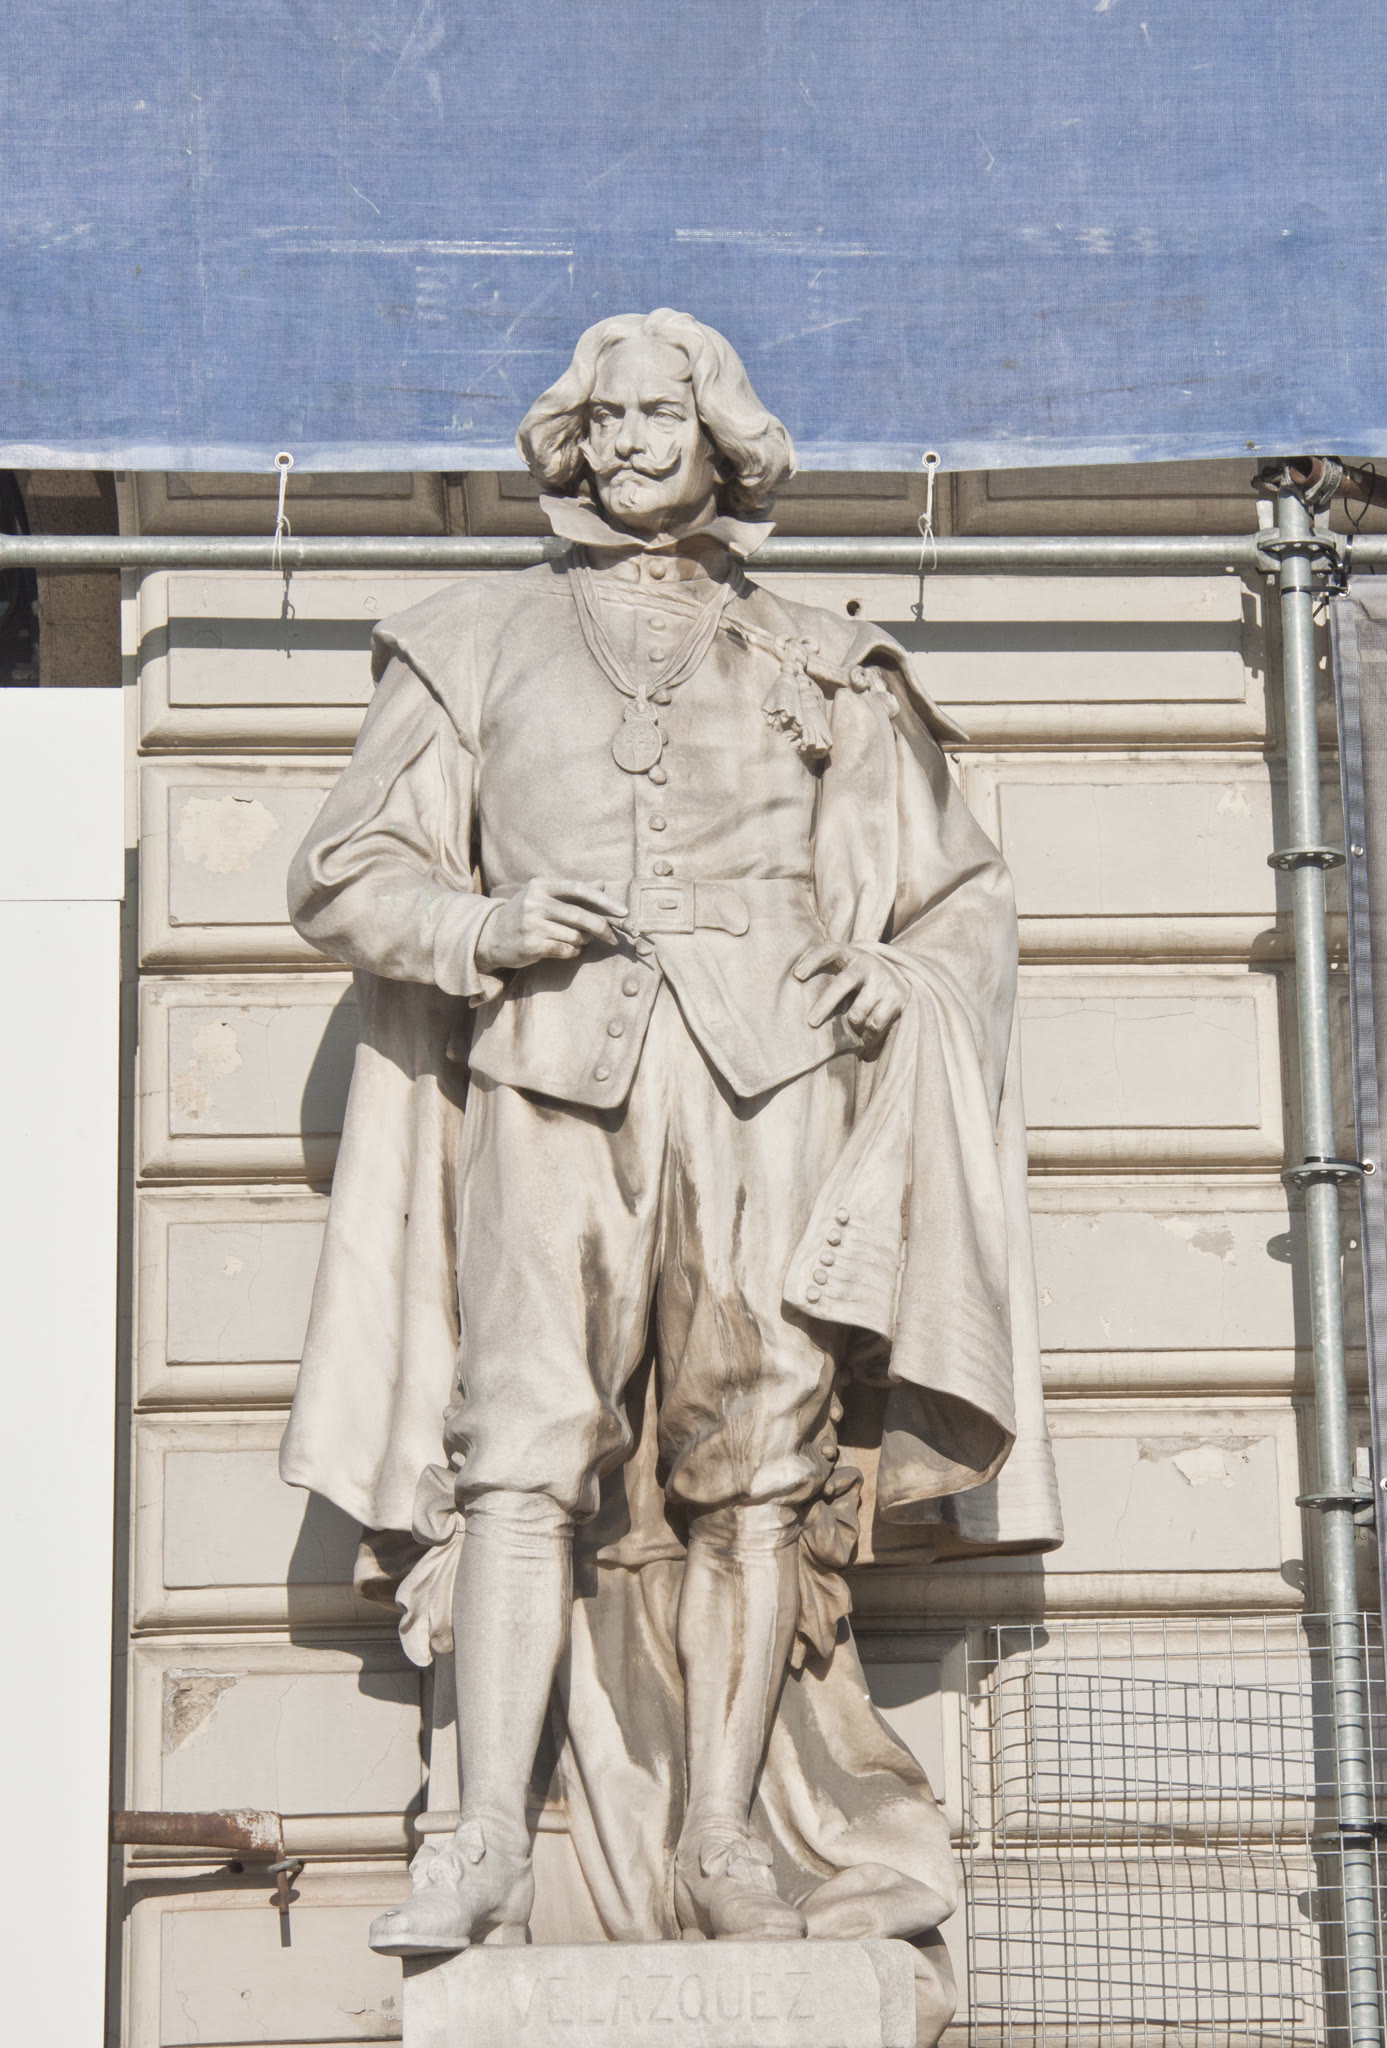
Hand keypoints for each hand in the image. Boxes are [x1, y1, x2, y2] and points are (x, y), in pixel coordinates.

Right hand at [474, 881, 627, 972]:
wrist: (492, 936)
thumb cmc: (525, 914)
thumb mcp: (544, 896)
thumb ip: (573, 892)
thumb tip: (602, 884)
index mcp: (541, 885)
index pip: (579, 889)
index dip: (604, 901)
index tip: (622, 912)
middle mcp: (536, 902)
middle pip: (581, 916)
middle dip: (602, 928)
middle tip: (613, 937)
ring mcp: (532, 924)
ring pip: (576, 936)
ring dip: (582, 941)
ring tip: (573, 940)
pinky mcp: (532, 945)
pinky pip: (567, 950)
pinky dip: (572, 951)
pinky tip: (564, 948)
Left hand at [793, 942, 906, 1049]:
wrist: (904, 981)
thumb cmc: (858, 981)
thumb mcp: (843, 970)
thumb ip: (823, 974)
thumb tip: (790, 991)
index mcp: (849, 954)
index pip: (829, 950)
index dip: (812, 960)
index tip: (796, 975)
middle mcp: (867, 965)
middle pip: (843, 983)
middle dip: (825, 1004)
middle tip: (811, 1022)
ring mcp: (884, 981)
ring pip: (857, 1012)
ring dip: (851, 1024)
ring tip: (851, 1026)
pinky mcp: (898, 999)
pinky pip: (874, 1024)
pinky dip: (867, 1035)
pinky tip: (866, 1036)